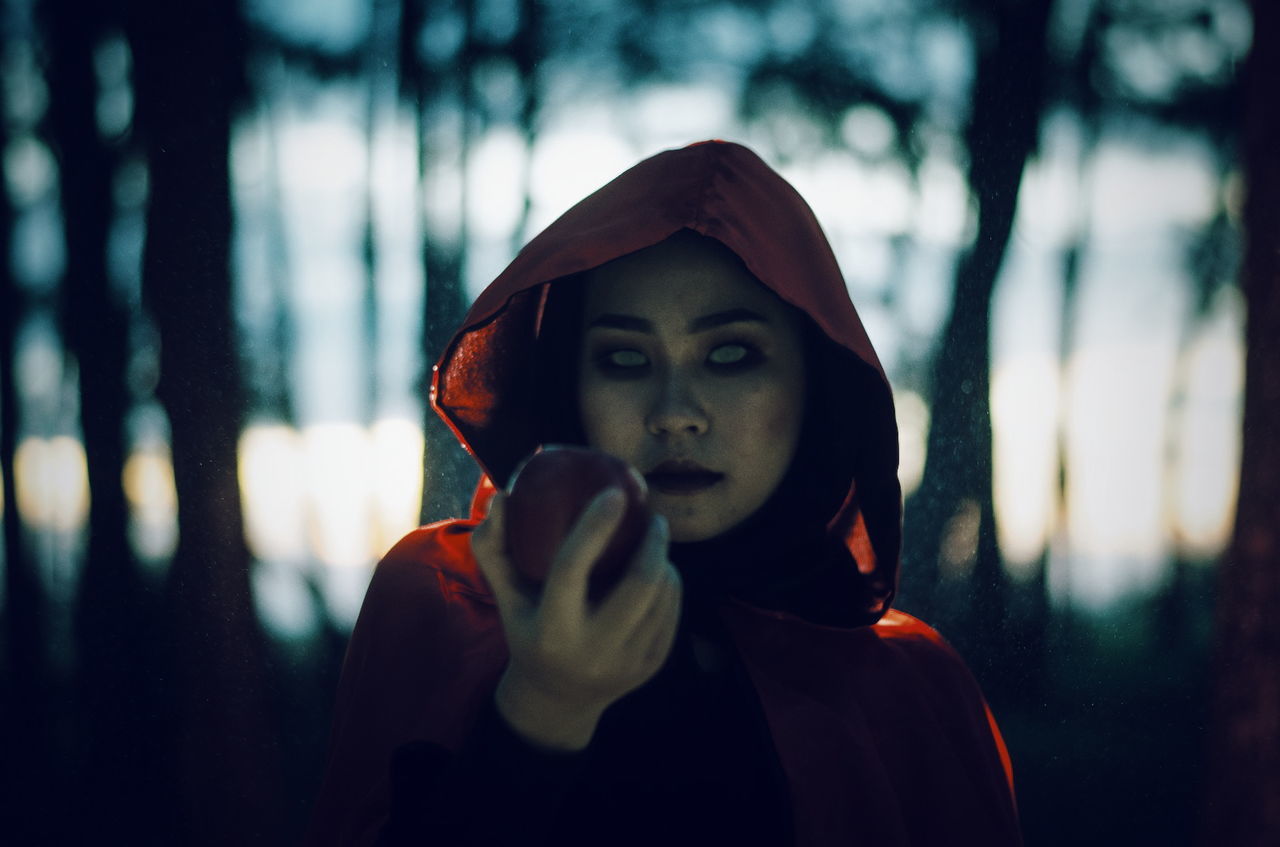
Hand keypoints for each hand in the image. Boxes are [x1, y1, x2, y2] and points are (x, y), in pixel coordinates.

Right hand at [471, 487, 682, 750]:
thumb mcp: (505, 596)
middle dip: (654, 541)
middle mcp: (592, 650)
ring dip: (663, 559)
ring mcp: (627, 662)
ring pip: (662, 594)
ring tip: (654, 541)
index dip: (595, 526)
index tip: (614, 492)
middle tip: (654, 516)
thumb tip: (501, 495)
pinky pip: (671, 611)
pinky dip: (669, 583)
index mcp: (551, 629)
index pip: (573, 568)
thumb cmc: (527, 629)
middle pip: (638, 583)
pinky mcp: (652, 666)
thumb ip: (495, 548)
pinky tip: (658, 572)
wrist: (557, 699)